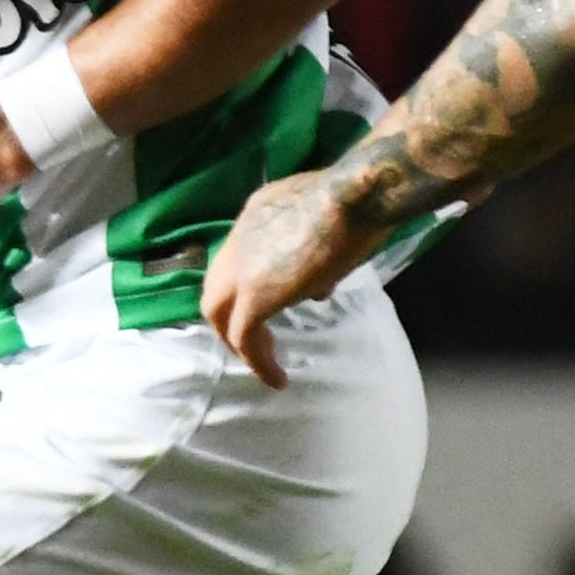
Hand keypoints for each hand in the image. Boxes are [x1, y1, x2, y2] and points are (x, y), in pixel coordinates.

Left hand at [201, 165, 376, 387]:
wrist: (355, 196)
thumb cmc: (356, 200)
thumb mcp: (329, 224)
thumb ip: (318, 254)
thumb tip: (318, 287)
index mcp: (256, 215)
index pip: (241, 255)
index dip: (251, 281)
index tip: (277, 300)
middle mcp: (239, 238)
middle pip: (217, 285)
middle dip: (231, 315)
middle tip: (258, 338)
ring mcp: (243, 267)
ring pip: (218, 312)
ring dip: (239, 339)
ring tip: (265, 361)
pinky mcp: (255, 296)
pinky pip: (244, 337)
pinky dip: (256, 361)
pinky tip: (277, 378)